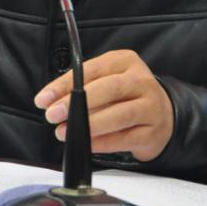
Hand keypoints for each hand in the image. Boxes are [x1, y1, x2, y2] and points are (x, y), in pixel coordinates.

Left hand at [34, 49, 173, 161]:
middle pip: (109, 89)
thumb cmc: (125, 97)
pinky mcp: (153, 132)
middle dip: (76, 102)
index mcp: (125, 61)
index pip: (92, 69)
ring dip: (88, 125)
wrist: (163, 117)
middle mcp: (141, 80)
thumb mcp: (107, 81)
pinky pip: (124, 138)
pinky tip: (85, 144)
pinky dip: (101, 143)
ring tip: (63, 132)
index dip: (65, 84)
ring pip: (119, 114)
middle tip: (53, 115)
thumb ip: (83, 87)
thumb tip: (52, 102)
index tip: (44, 99)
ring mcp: (151, 106)